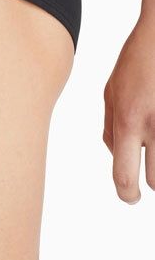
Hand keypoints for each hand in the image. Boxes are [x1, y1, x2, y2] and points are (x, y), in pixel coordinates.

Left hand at [104, 15, 154, 203]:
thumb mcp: (111, 92)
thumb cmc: (137, 63)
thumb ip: (110, 128)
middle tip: (148, 161)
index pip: (123, 175)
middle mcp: (154, 125)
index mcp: (127, 120)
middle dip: (151, 176)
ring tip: (151, 131)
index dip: (126, 193)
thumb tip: (117, 157)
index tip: (130, 196)